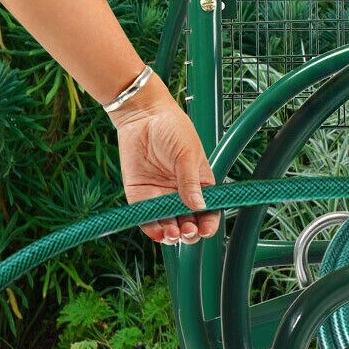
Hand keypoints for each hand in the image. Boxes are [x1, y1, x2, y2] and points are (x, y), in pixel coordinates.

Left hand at [110, 77, 219, 243]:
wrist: (142, 114)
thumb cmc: (172, 128)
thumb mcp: (188, 154)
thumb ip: (191, 182)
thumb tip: (200, 206)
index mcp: (200, 185)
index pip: (208, 211)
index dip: (208, 223)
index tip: (205, 230)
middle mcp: (181, 194)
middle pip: (188, 222)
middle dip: (189, 232)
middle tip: (188, 230)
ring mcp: (160, 196)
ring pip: (168, 224)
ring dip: (172, 234)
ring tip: (172, 233)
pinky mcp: (139, 195)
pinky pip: (146, 217)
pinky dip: (152, 228)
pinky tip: (158, 233)